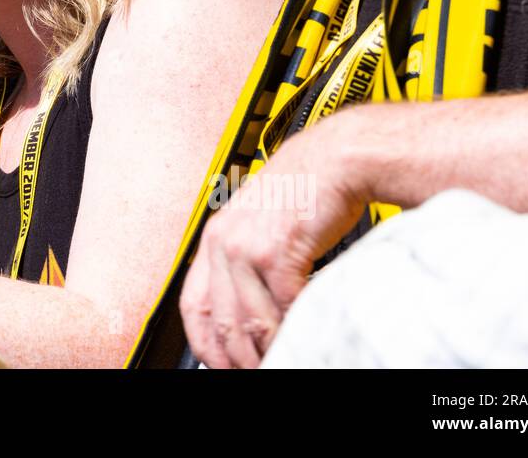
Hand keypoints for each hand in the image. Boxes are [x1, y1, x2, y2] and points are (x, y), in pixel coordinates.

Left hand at [180, 115, 369, 367]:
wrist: (334, 160)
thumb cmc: (304, 191)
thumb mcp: (259, 225)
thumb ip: (247, 264)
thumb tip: (250, 312)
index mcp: (214, 238)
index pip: (194, 306)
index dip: (204, 343)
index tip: (218, 362)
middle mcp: (224, 243)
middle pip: (222, 320)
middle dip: (239, 355)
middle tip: (258, 368)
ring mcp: (248, 248)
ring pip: (252, 320)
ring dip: (269, 346)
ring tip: (284, 355)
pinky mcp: (278, 252)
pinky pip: (283, 306)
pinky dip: (295, 325)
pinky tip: (304, 329)